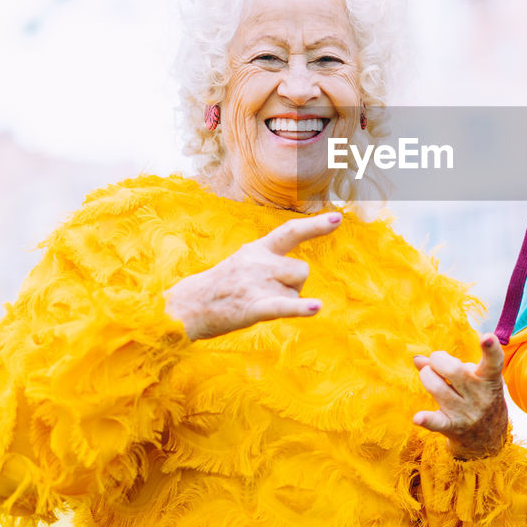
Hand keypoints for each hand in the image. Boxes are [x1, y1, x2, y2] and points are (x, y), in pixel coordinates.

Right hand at [165, 212, 341, 340]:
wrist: (188, 306)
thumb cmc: (221, 287)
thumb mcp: (245, 263)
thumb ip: (271, 262)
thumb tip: (298, 272)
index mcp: (258, 249)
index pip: (291, 232)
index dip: (316, 225)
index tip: (338, 217)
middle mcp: (259, 262)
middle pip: (302, 271)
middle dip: (295, 285)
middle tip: (267, 292)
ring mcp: (257, 284)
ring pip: (297, 291)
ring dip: (288, 300)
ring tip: (260, 303)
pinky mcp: (253, 307)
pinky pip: (284, 306)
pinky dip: (300, 309)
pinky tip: (315, 308)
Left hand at [413, 334, 509, 459]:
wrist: (489, 439)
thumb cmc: (478, 398)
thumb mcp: (475, 378)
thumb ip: (450, 365)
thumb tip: (417, 359)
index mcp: (490, 379)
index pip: (494, 362)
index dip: (491, 349)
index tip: (486, 337)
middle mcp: (480, 396)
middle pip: (454, 371)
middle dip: (438, 360)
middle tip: (436, 361)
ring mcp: (467, 413)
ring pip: (439, 389)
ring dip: (427, 377)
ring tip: (429, 376)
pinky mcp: (453, 428)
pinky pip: (438, 423)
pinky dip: (427, 420)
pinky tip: (418, 418)